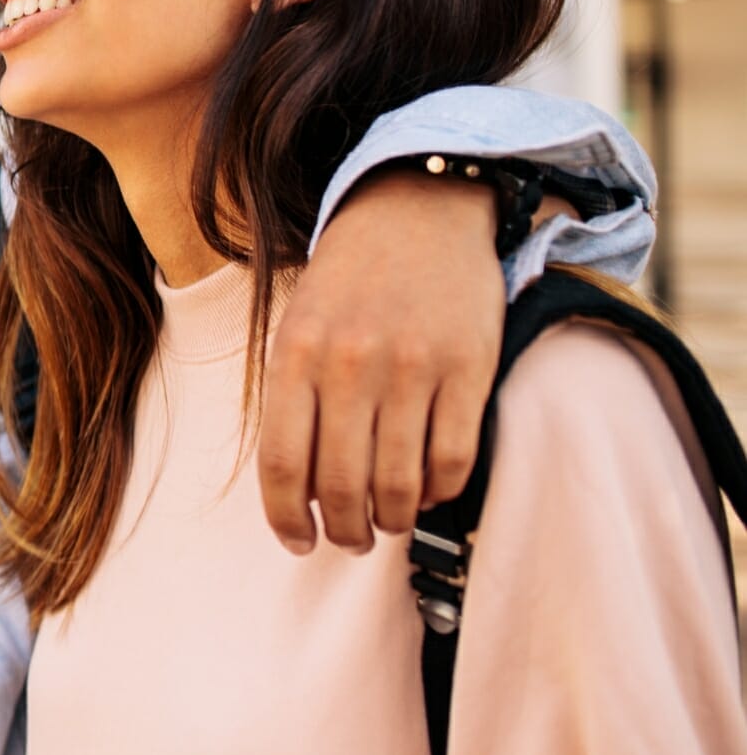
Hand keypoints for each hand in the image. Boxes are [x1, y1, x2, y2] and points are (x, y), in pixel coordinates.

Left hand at [259, 169, 500, 554]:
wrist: (416, 212)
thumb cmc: (348, 283)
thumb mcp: (298, 328)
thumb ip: (294, 401)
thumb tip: (299, 492)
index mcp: (296, 355)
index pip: (284, 464)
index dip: (287, 518)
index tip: (298, 542)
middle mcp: (351, 364)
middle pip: (342, 486)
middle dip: (344, 531)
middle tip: (349, 539)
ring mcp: (414, 368)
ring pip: (399, 485)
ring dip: (391, 520)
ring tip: (386, 522)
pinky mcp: (470, 369)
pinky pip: (453, 461)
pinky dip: (437, 491)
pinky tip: (425, 489)